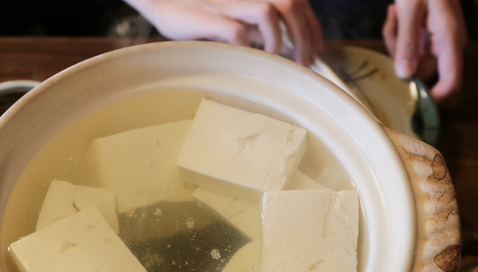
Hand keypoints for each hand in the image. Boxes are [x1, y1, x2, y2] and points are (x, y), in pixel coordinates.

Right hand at [127, 0, 323, 65]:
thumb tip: (286, 45)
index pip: (297, 1)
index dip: (312, 25)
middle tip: (304, 61)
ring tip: (276, 56)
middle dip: (304, 35)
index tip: (317, 48)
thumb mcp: (236, 16)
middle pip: (290, 4)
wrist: (161, 1)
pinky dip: (247, 46)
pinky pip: (237, 30)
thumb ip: (258, 26)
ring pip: (269, 11)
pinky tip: (246, 57)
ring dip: (279, 38)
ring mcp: (227, 2)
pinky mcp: (208, 17)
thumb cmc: (198, 13)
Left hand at [382, 0, 466, 101]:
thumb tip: (405, 76)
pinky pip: (410, 47)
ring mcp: (438, 40)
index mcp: (450, 39)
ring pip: (412, 60)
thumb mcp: (410, 7)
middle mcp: (448, 44)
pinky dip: (398, 34)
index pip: (451, 83)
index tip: (409, 102)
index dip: (433, 98)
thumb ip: (407, 41)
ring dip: (396, 42)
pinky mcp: (428, 35)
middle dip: (401, 56)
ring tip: (395, 15)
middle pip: (422, 72)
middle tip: (393, 28)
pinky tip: (397, 13)